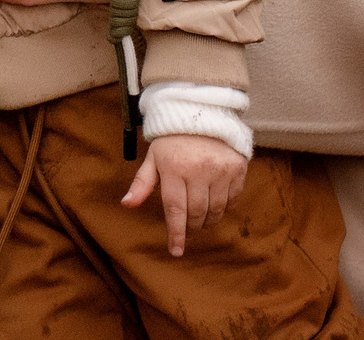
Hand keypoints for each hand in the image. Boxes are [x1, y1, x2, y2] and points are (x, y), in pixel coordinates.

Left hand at [122, 133, 246, 255]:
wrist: (201, 112)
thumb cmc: (172, 140)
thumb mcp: (153, 158)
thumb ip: (142, 183)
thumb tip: (126, 204)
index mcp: (174, 168)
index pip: (175, 210)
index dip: (176, 234)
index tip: (176, 251)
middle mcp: (199, 170)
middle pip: (197, 213)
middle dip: (192, 226)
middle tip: (189, 227)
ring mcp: (220, 170)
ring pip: (216, 210)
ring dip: (208, 219)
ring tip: (201, 217)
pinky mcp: (237, 168)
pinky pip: (233, 199)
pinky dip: (225, 206)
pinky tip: (216, 202)